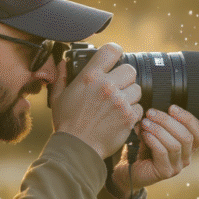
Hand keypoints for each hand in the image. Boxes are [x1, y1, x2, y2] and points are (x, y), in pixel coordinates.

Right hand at [49, 43, 142, 158]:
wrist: (77, 148)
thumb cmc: (67, 123)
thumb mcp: (58, 97)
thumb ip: (62, 77)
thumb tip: (63, 63)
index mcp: (90, 77)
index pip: (111, 50)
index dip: (116, 52)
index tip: (115, 58)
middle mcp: (107, 86)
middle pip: (130, 70)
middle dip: (125, 77)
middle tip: (118, 86)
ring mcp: (120, 102)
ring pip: (137, 89)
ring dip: (130, 95)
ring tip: (118, 104)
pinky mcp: (129, 117)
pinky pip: (139, 107)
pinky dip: (133, 112)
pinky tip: (121, 116)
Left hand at [108, 104, 198, 198]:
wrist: (129, 169)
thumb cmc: (143, 148)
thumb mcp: (155, 132)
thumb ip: (160, 122)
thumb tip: (156, 108)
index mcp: (189, 147)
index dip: (189, 119)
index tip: (172, 107)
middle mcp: (186, 158)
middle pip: (187, 137)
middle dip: (168, 121)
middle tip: (151, 112)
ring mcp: (177, 167)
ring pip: (175, 145)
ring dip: (159, 130)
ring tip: (145, 122)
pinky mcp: (165, 172)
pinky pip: (163, 153)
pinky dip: (154, 140)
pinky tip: (145, 134)